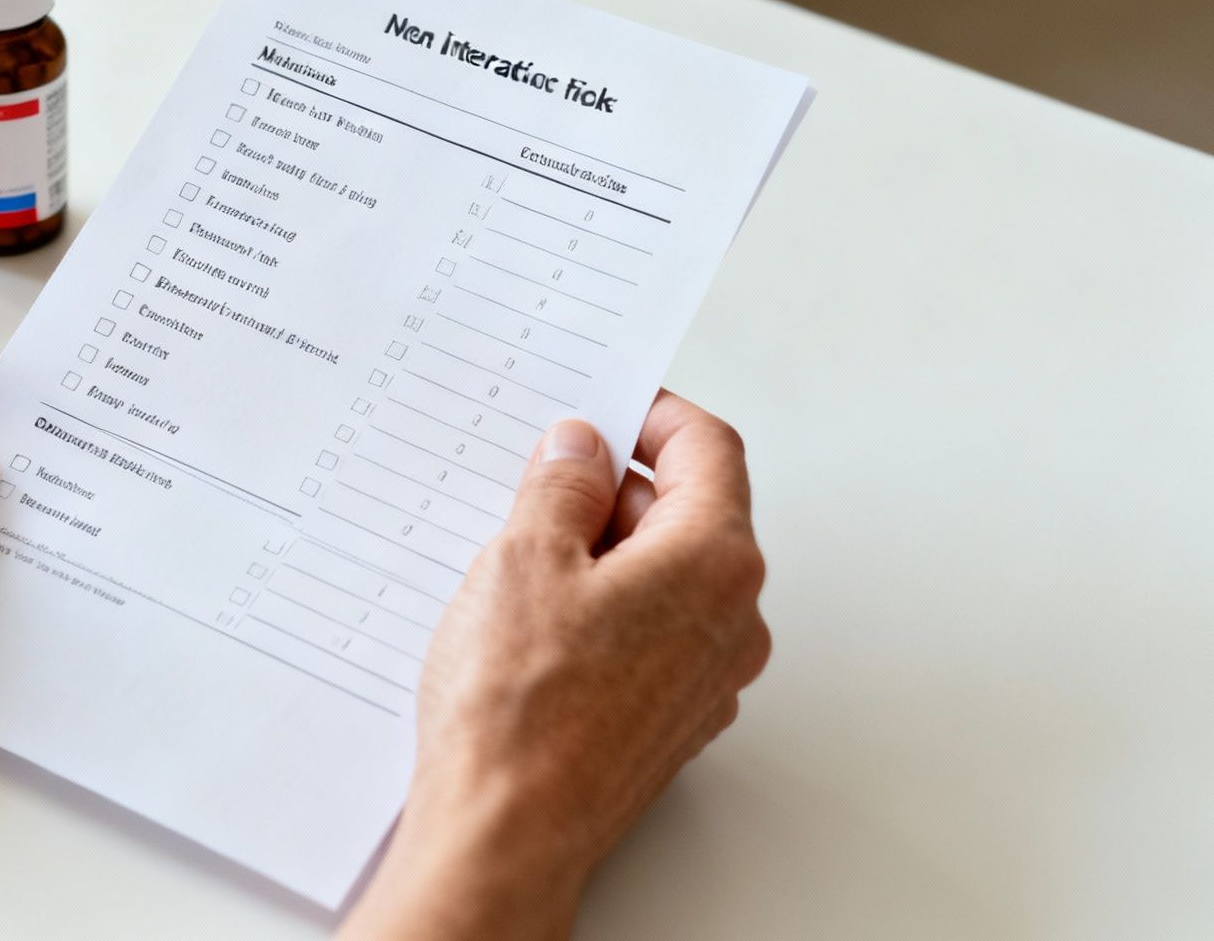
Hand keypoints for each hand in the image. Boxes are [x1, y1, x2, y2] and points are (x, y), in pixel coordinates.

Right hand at [343, 392, 769, 940]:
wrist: (507, 831)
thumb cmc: (519, 709)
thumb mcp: (523, 557)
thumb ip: (561, 484)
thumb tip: (580, 449)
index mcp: (713, 562)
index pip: (709, 450)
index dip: (653, 414)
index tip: (605, 407)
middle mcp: (731, 621)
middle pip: (690, 514)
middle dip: (614, 489)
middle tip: (537, 484)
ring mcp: (707, 679)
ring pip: (666, 578)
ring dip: (603, 552)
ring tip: (519, 562)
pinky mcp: (670, 720)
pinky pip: (649, 634)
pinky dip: (603, 609)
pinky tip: (532, 624)